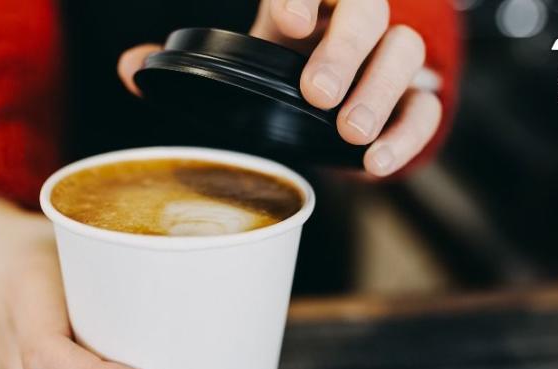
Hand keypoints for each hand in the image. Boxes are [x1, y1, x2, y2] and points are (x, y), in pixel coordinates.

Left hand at [118, 0, 440, 177]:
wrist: (326, 101)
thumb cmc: (279, 71)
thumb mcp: (236, 62)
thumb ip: (187, 63)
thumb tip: (130, 69)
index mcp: (306, 1)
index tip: (286, 22)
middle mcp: (352, 19)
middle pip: (368, 10)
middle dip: (345, 49)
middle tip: (317, 94)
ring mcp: (387, 57)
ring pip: (406, 52)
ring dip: (380, 91)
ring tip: (351, 133)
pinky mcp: (411, 99)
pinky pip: (426, 108)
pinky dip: (408, 135)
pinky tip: (376, 163)